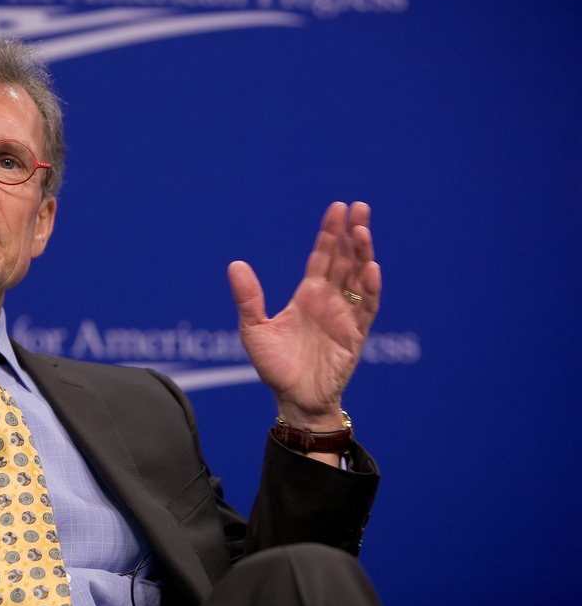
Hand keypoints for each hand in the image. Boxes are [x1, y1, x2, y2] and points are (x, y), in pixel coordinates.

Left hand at [228, 202, 380, 430]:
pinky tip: (371, 269)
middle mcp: (330, 300)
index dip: (330, 233)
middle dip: (353, 233)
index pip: (323, 256)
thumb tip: (235, 264)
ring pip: (359, 278)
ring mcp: (345, 315)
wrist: (293, 399)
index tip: (337, 208)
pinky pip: (366, 308)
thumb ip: (248, 298)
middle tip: (360, 207)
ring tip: (363, 231)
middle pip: (346, 259)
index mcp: (308, 294)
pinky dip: (370, 289)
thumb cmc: (274, 365)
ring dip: (363, 255)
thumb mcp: (253, 329)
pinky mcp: (355, 335)